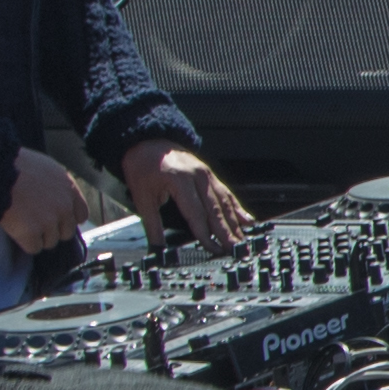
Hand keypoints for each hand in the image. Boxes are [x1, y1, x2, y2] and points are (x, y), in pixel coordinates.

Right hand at [0, 149, 99, 260]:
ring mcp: (49, 220)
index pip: (81, 215)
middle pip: (66, 232)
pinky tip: (16, 228)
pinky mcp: (32, 232)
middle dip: (52, 230)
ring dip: (37, 236)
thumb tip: (57, 200)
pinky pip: (34, 247)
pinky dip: (25, 242)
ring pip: (50, 242)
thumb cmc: (15, 166)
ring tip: (22, 222)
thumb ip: (57, 185)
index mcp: (68, 188)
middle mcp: (63, 205)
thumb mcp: (45, 167)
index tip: (56, 220)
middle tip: (34, 222)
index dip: (67, 219)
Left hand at [122, 139, 254, 251]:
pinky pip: (226, 193)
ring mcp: (206, 174)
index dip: (205, 234)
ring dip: (234, 222)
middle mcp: (197, 176)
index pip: (196, 213)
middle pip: (215, 208)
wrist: (148, 140)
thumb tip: (157, 247)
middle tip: (235, 249)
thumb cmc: (143, 165)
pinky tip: (246, 219)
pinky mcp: (209, 174)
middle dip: (226, 231)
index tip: (212, 249)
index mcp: (180, 180)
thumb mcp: (141, 196)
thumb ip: (152, 224)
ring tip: (242, 239)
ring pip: (224, 201)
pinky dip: (237, 207)